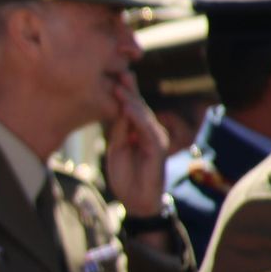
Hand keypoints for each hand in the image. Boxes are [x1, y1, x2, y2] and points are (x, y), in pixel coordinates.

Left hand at [105, 74, 168, 216]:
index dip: (123, 92)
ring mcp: (155, 138)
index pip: (131, 107)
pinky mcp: (158, 148)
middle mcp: (149, 131)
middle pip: (138, 106)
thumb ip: (120, 129)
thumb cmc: (126, 174)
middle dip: (128, 89)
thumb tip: (118, 109)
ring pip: (143, 115)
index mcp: (138, 130)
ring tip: (119, 86)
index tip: (112, 76)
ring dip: (131, 100)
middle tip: (118, 72)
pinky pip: (147, 129)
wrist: (136, 199)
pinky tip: (128, 107)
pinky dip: (138, 118)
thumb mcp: (117, 147)